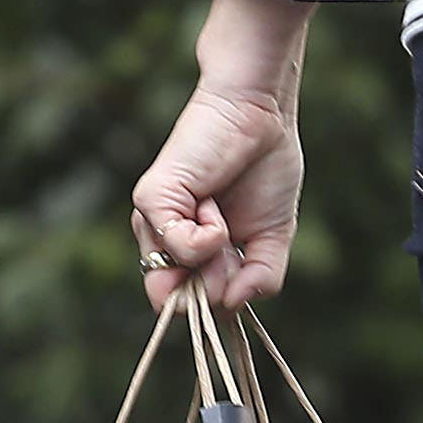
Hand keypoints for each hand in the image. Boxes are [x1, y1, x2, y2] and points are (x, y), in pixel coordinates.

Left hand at [133, 0, 316, 311]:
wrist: (262, 116)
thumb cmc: (265, 167)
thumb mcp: (273, 238)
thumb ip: (260, 280)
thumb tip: (233, 307)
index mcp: (191, 253)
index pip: (188, 306)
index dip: (216, 304)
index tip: (239, 269)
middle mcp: (164, 240)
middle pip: (175, 304)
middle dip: (212, 290)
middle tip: (231, 248)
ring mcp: (152, 222)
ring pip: (174, 282)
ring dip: (214, 258)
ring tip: (221, 212)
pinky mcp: (150, 202)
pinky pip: (179, 249)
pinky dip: (208, 236)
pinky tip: (212, 204)